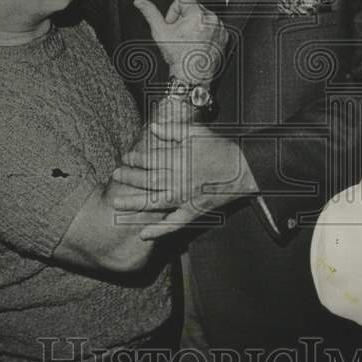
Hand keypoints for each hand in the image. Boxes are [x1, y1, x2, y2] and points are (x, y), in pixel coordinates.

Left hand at [110, 121, 257, 238]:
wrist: (245, 169)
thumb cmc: (221, 149)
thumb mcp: (198, 132)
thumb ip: (173, 130)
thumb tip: (153, 128)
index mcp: (180, 159)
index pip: (151, 159)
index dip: (136, 158)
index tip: (126, 158)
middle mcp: (180, 180)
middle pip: (148, 180)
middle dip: (130, 178)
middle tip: (116, 175)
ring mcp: (186, 198)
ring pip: (155, 203)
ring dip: (135, 204)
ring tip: (117, 204)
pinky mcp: (194, 212)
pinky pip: (174, 224)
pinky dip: (159, 230)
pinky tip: (144, 234)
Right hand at [134, 0, 227, 82]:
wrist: (192, 76)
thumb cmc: (178, 57)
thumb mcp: (160, 32)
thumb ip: (150, 13)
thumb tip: (140, 2)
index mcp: (197, 15)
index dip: (174, 10)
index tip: (172, 23)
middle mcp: (211, 19)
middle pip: (194, 7)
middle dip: (184, 18)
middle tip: (179, 33)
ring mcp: (220, 28)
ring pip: (204, 16)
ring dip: (195, 24)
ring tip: (189, 39)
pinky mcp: (225, 36)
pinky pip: (213, 26)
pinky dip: (206, 31)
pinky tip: (198, 42)